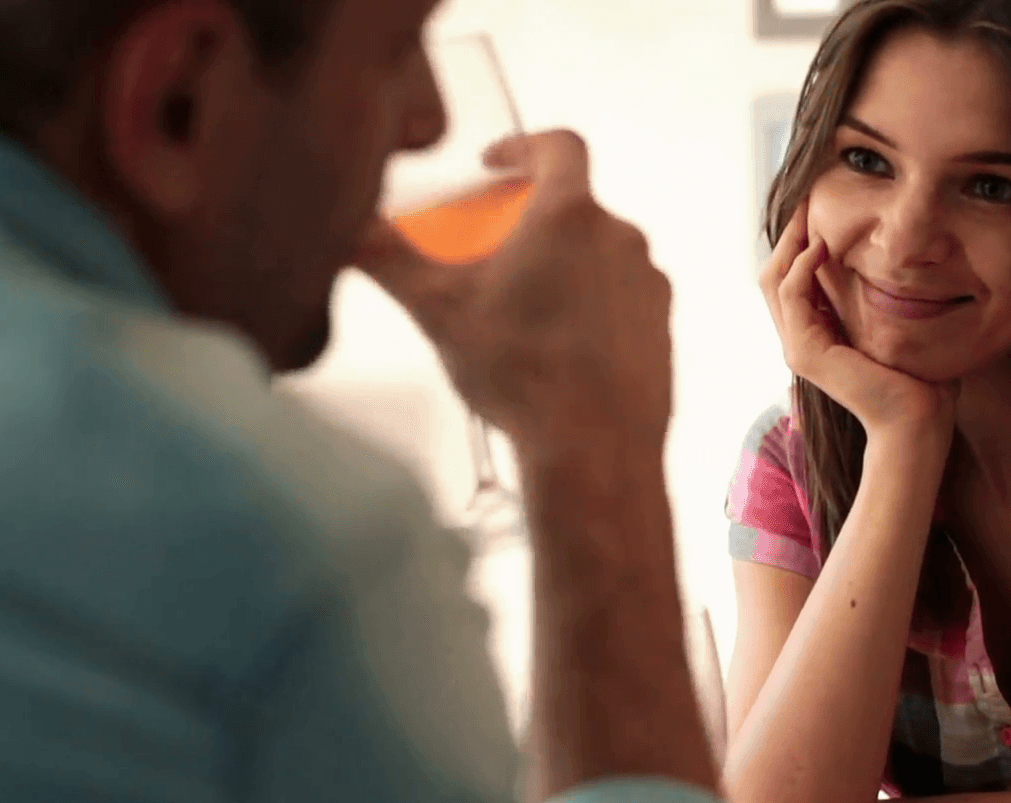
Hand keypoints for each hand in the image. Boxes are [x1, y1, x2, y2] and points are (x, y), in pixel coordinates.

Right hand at [356, 131, 672, 462]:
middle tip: (494, 254)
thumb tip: (350, 231)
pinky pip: (621, 301)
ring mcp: (648, 285)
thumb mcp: (439, 310)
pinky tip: (557, 350)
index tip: (497, 164)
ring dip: (564, 270)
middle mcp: (620, 240)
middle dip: (532, 224)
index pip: (559, 146)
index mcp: (570, 217)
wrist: (593, 449)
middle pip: (575, 208)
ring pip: (600, 257)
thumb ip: (391, 260)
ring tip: (521, 312)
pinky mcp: (660, 329)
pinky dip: (591, 310)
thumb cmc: (523, 375)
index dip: (523, 146)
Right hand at [761, 204, 955, 449]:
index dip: (798, 238)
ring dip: (790, 241)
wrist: (917, 417)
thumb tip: (897, 255)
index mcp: (817, 330)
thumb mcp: (896, 321)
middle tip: (806, 195)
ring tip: (809, 212)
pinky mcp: (803, 352)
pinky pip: (791, 295)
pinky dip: (801, 266)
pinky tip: (821, 245)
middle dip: (788, 231)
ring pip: (773, 278)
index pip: (792, 275)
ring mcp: (796, 346)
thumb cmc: (917, 374)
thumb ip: (882, 293)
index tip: (816, 202)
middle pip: (774, 271)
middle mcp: (799, 337)